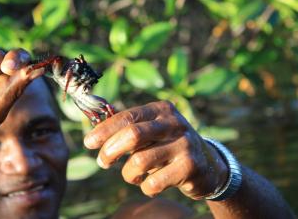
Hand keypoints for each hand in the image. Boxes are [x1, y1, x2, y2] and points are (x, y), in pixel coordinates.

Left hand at [84, 101, 228, 199]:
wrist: (209, 165)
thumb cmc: (168, 146)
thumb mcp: (153, 130)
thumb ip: (128, 129)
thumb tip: (93, 134)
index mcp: (161, 109)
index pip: (127, 117)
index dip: (104, 130)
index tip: (88, 142)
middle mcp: (174, 123)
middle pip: (132, 135)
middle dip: (110, 150)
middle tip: (102, 162)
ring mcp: (185, 144)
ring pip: (140, 161)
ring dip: (128, 173)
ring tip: (130, 176)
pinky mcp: (191, 167)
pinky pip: (154, 182)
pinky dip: (144, 186)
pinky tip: (149, 184)